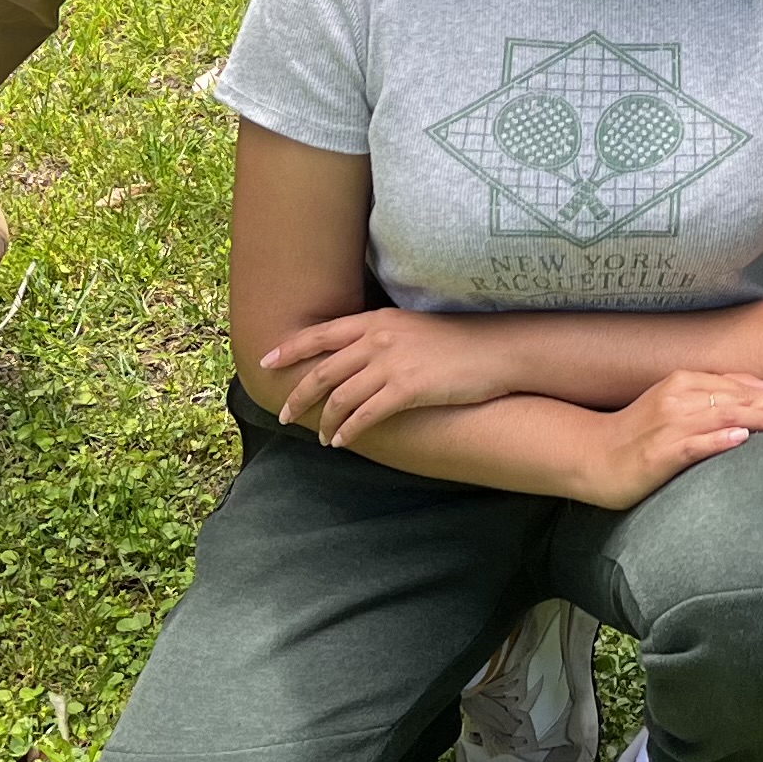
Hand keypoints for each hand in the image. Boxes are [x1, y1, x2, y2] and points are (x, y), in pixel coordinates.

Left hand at [261, 302, 515, 450]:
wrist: (496, 350)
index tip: (266, 361)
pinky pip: (366, 415)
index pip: (321, 334)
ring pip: (341, 397)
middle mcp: (378, 339)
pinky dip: (349, 430)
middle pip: (323, 370)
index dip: (290, 348)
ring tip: (322, 437)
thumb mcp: (412, 326)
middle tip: (284, 413)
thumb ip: (381, 336)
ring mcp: (392, 364)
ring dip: (326, 421)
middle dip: (298, 395)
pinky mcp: (407, 389)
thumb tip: (355, 354)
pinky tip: (343, 441)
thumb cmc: (459, 340)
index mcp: (377, 320)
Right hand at [581, 370, 762, 511]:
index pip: (738, 385)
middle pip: (738, 398)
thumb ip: (712, 400)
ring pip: (722, 416)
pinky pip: (693, 444)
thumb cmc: (638, 434)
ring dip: (758, 419)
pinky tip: (740, 439)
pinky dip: (718, 439)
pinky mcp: (659, 453)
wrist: (592, 456)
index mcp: (684, 383)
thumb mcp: (675, 407)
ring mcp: (668, 425)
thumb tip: (758, 400)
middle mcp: (678, 397)